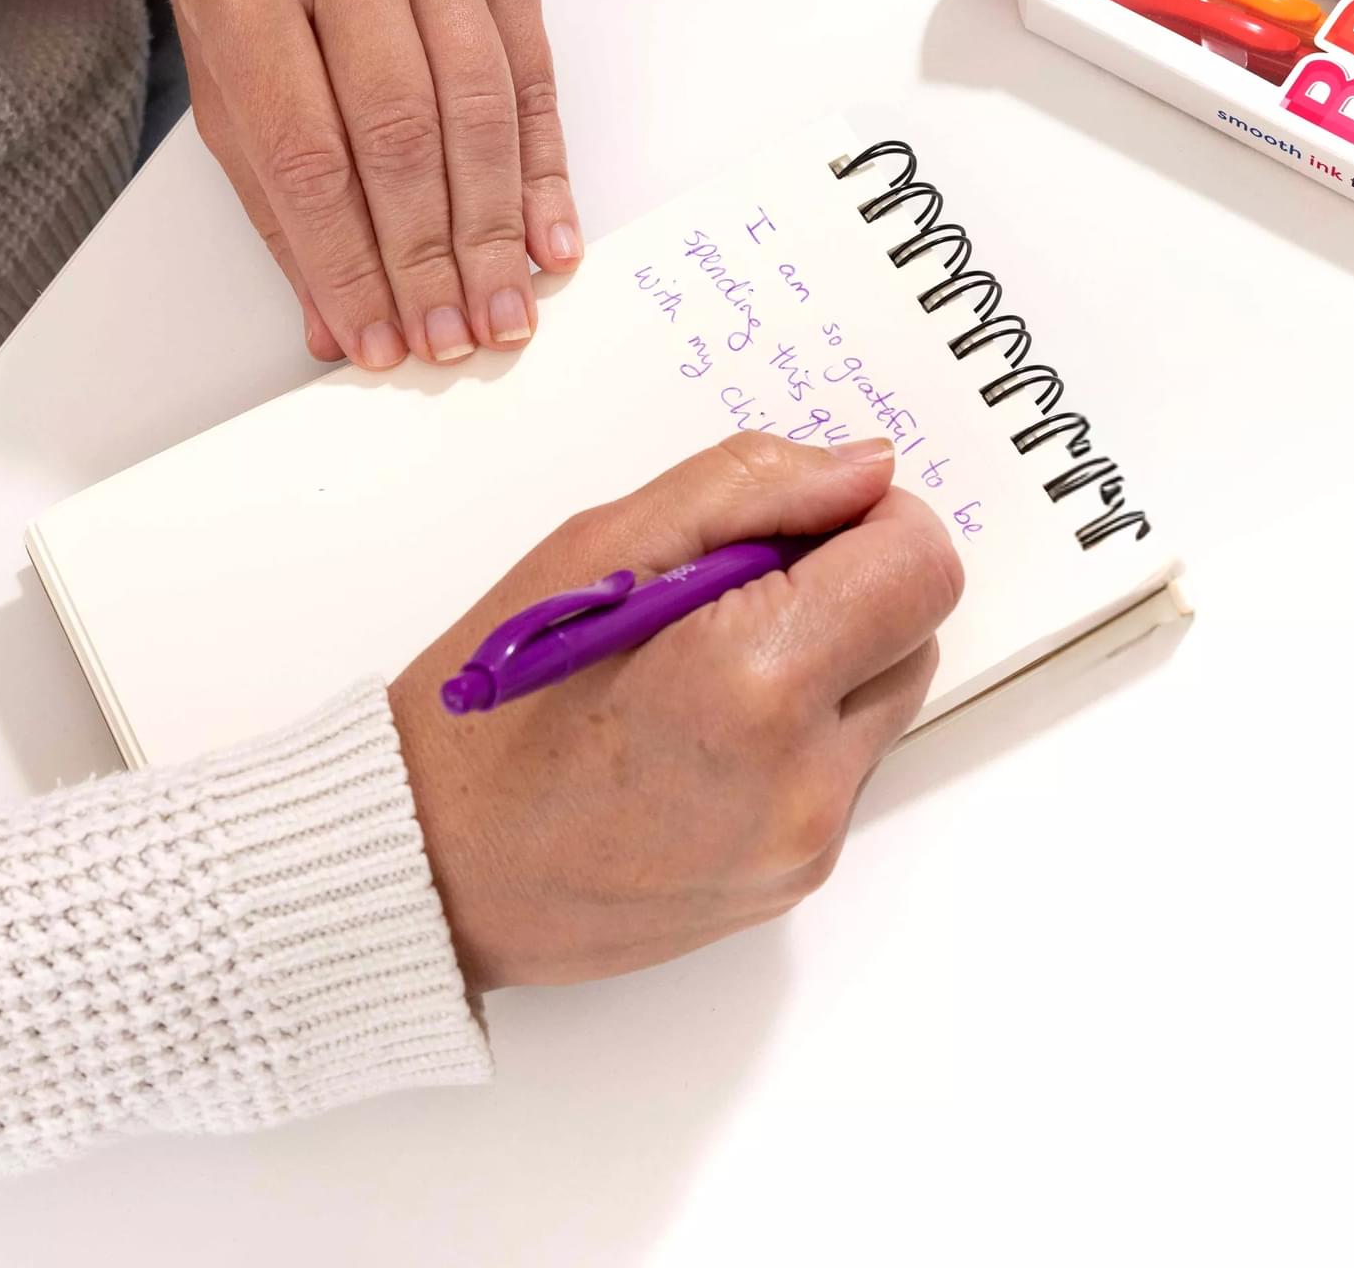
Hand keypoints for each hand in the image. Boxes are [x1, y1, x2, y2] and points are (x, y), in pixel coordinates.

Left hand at [172, 0, 578, 368]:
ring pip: (478, 107)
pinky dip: (544, 170)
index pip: (307, 152)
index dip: (348, 261)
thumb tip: (337, 318)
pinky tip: (547, 238)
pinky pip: (533, 76)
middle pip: (401, 132)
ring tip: (502, 308)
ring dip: (495, 227)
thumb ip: (277, 198)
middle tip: (451, 336)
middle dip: (430, 255)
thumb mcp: (228, 72)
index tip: (376, 337)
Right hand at [389, 434, 961, 990]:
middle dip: (849, 589)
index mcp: (759, 679)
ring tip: (702, 668)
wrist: (430, 868)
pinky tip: (700, 732)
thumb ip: (753, 488)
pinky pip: (845, 770)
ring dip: (828, 661)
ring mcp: (805, 844)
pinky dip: (800, 731)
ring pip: (884, 702)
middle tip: (727, 594)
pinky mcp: (795, 883)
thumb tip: (869, 471)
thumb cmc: (495, 698)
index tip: (794, 528)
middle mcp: (805, 779)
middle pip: (917, 632)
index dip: (870, 523)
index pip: (923, 565)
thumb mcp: (601, 544)